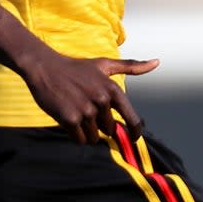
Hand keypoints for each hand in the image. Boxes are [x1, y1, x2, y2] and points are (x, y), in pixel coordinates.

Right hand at [22, 51, 159, 143]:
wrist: (45, 68)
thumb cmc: (76, 68)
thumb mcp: (104, 64)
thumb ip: (131, 66)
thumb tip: (157, 62)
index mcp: (112, 90)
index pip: (132, 119)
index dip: (134, 131)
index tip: (134, 138)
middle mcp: (102, 101)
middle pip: (108, 129)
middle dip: (98, 125)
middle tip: (85, 109)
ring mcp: (86, 111)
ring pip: (93, 137)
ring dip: (85, 131)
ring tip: (75, 112)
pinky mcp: (70, 119)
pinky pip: (79, 139)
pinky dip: (75, 134)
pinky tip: (67, 118)